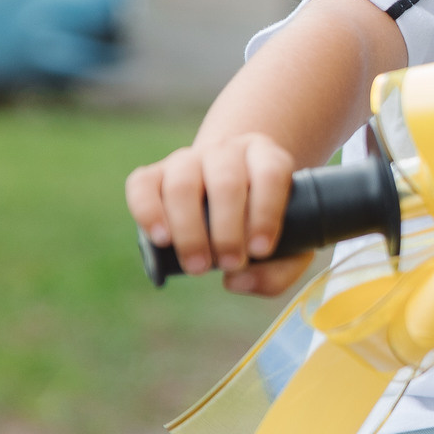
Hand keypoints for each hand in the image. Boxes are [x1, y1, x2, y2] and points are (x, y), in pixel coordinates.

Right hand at [124, 132, 314, 294]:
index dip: (265, 212)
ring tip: (199, 267)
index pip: (269, 174)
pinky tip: (161, 239)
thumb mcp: (290, 245)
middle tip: (231, 265)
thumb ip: (278, 271)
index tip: (261, 250)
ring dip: (190, 230)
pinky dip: (148, 212)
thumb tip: (236, 281)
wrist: (230, 195)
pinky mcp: (154, 174)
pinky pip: (143, 185)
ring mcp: (187, 159)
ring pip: (183, 184)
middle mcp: (226, 151)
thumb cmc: (262, 224)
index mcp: (266, 157)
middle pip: (225, 182)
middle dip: (227, 231)